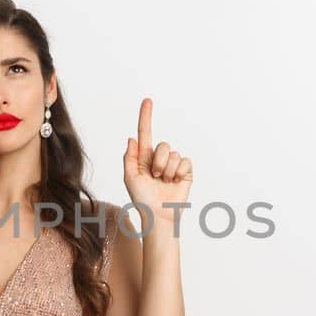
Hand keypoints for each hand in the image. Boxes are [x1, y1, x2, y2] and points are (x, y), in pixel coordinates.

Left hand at [123, 98, 192, 220]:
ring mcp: (173, 165)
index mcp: (144, 158)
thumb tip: (132, 138)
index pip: (145, 133)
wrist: (159, 215)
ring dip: (168, 170)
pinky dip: (179, 172)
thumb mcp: (130, 178)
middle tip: (155, 176)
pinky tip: (175, 182)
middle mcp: (159, 159)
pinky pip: (184, 161)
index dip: (146, 116)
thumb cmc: (142, 199)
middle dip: (158, 161)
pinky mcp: (185, 171)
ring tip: (164, 182)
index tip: (147, 100)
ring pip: (173, 154)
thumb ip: (129, 157)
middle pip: (163, 145)